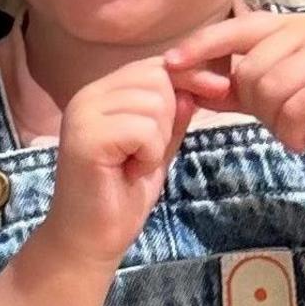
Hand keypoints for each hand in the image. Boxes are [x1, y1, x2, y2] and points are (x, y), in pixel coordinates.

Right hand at [41, 57, 196, 262]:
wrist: (90, 239)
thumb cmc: (122, 195)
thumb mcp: (157, 149)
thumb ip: (172, 117)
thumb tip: (197, 86)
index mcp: (102, 93)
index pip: (154, 66)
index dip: (190, 76)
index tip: (220, 90)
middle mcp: (88, 95)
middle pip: (156, 77)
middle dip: (169, 116)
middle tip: (146, 152)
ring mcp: (83, 114)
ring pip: (153, 103)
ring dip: (157, 140)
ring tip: (135, 163)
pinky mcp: (86, 137)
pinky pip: (143, 129)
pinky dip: (149, 155)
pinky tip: (130, 172)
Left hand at [165, 13, 304, 176]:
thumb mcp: (272, 97)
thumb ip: (233, 88)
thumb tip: (186, 81)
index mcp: (291, 26)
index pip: (235, 29)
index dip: (200, 46)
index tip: (170, 63)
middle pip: (249, 69)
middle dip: (253, 104)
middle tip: (276, 119)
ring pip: (270, 89)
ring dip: (273, 121)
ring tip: (292, 128)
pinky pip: (296, 109)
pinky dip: (291, 133)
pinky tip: (302, 141)